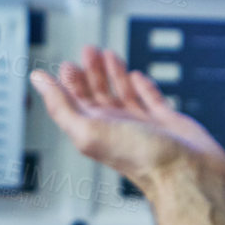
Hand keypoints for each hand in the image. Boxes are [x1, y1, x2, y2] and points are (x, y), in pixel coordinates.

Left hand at [30, 46, 224, 198]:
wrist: (186, 174)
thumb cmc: (140, 159)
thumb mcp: (88, 129)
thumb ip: (60, 105)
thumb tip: (37, 80)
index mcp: (96, 130)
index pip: (76, 103)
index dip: (70, 83)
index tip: (67, 64)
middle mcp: (117, 128)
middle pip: (99, 95)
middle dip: (92, 72)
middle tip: (89, 51)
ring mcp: (143, 126)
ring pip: (124, 94)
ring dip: (115, 74)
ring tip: (109, 55)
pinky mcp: (167, 123)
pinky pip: (152, 101)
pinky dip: (143, 87)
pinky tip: (137, 77)